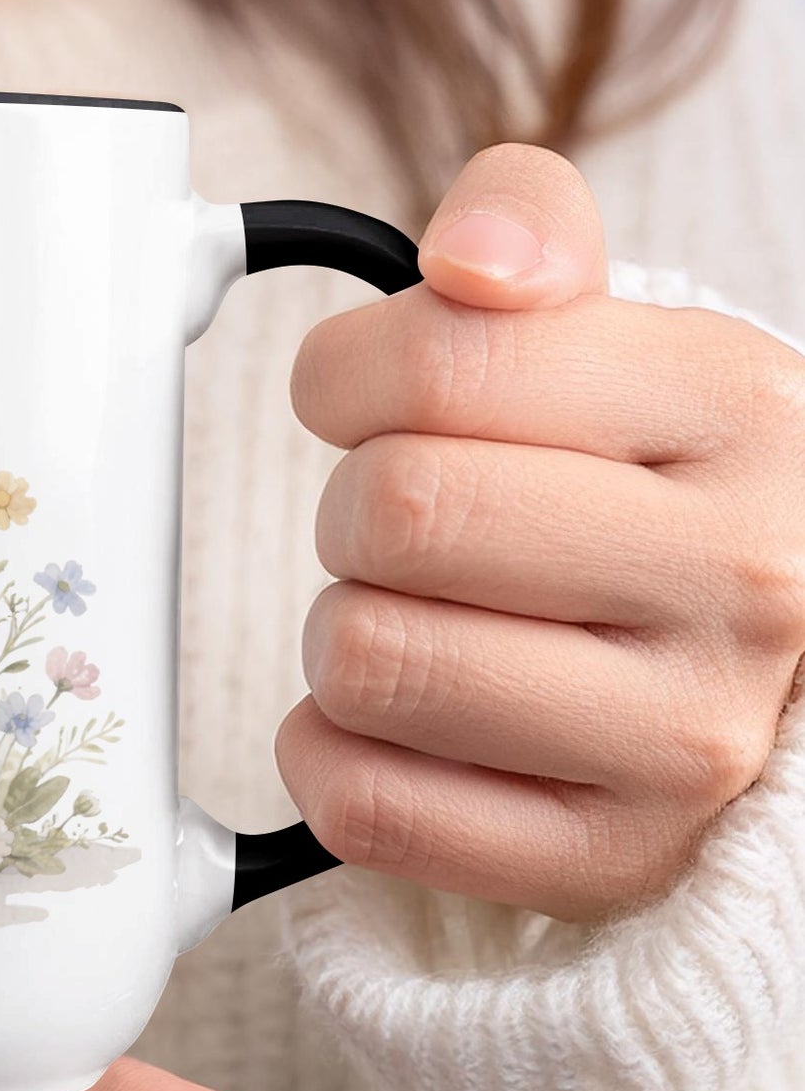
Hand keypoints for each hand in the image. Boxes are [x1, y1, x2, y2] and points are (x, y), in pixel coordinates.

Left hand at [281, 144, 804, 923]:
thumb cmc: (654, 488)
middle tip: (402, 527)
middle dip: (352, 510)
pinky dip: (331, 754)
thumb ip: (528, 232)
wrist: (765, 663)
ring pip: (368, 661)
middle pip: (391, 515)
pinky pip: (367, 805)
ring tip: (416, 620)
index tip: (362, 400)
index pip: (438, 365)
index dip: (344, 377)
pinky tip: (392, 722)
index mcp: (736, 408)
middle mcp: (742, 579)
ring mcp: (682, 740)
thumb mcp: (620, 332)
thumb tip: (468, 259)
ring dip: (344, 633)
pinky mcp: (606, 858)